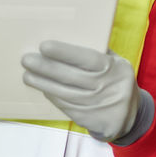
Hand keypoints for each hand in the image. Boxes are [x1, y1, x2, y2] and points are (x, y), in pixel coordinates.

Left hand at [21, 41, 153, 143]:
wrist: (129, 117)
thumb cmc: (116, 80)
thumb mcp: (117, 64)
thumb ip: (99, 53)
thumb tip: (69, 38)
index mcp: (113, 69)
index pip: (87, 59)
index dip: (65, 53)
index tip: (44, 46)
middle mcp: (105, 87)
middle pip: (70, 77)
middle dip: (46, 68)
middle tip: (27, 60)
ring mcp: (96, 105)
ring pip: (64, 93)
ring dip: (43, 83)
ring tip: (28, 75)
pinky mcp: (87, 119)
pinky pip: (65, 105)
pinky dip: (52, 95)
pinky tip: (42, 87)